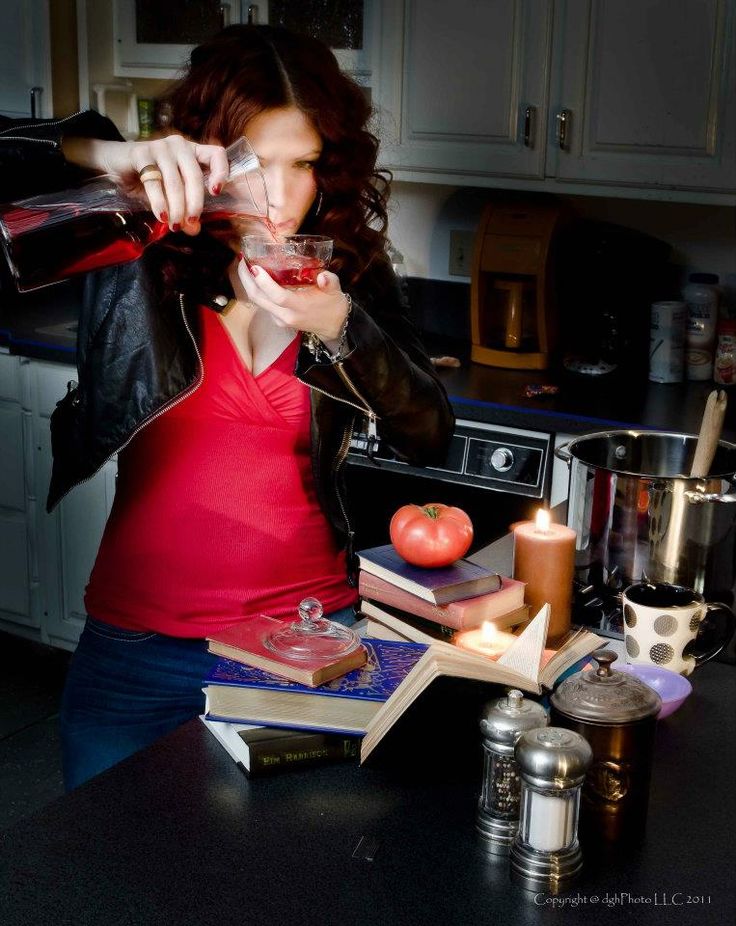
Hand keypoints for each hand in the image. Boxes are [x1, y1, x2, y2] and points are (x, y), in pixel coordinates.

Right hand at [63, 135, 229, 234]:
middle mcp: (179, 146)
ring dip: (176, 207)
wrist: (115, 163)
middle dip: (195, 203)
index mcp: (192, 152)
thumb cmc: (147, 178)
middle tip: (191, 222)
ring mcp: (160, 147)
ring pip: (174, 181)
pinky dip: (159, 201)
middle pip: (194, 175)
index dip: (221, 171)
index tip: (216, 192)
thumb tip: (194, 230)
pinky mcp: (141, 152)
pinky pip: (154, 181)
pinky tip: (161, 215)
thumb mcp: (169, 196)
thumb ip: (183, 210)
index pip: (216, 154)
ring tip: (175, 225)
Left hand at [236, 260, 348, 342]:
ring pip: (257, 302)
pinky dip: (256, 289)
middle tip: (242, 259)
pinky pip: (262, 304)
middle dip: (246, 279)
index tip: (254, 266)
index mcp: (299, 308)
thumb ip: (330, 282)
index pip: (277, 297)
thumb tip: (322, 276)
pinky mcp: (277, 320)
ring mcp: (280, 319)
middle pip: (258, 299)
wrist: (333, 326)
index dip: (264, 283)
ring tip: (245, 264)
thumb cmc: (333, 305)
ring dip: (248, 283)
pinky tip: (255, 277)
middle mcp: (286, 316)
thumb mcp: (335, 290)